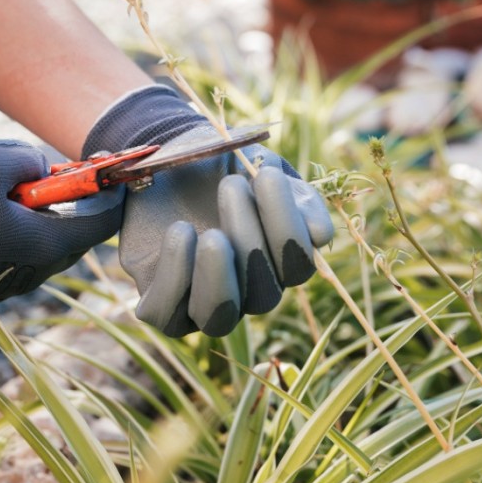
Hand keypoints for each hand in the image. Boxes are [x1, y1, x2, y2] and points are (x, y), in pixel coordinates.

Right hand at [0, 139, 122, 319]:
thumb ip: (26, 159)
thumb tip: (40, 168)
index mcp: (37, 247)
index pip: (96, 228)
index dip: (111, 199)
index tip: (117, 179)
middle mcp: (21, 278)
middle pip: (60, 241)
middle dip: (59, 208)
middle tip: (48, 178)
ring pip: (24, 252)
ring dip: (20, 221)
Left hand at [85, 86, 334, 336]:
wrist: (163, 163)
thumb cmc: (218, 166)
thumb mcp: (261, 167)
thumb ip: (296, 195)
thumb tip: (319, 234)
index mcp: (276, 261)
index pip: (297, 267)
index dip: (289, 229)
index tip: (267, 176)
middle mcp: (244, 291)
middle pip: (263, 296)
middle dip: (250, 241)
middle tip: (230, 185)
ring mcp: (202, 302)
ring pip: (218, 319)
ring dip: (218, 276)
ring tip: (210, 233)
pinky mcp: (162, 303)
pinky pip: (168, 316)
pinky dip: (175, 277)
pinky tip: (179, 231)